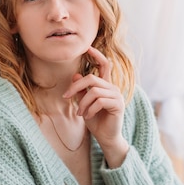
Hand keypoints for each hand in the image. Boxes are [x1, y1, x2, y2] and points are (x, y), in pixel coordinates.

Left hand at [63, 46, 128, 166]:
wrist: (106, 137)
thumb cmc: (95, 120)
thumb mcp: (84, 104)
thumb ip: (81, 91)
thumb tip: (76, 75)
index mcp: (105, 86)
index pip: (104, 65)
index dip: (97, 55)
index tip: (87, 47)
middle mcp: (113, 88)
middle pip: (92, 78)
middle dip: (75, 87)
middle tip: (65, 97)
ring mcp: (117, 96)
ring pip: (94, 91)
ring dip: (82, 103)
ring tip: (79, 113)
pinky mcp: (118, 105)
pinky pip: (99, 101)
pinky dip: (89, 109)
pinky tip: (87, 116)